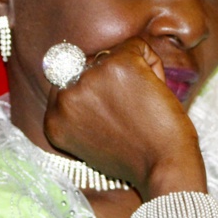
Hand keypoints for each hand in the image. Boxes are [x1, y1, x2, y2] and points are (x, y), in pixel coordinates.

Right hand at [42, 36, 206, 200]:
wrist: (164, 170)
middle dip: (111, 81)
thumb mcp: (90, 140)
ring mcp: (89, 78)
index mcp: (53, 118)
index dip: (96, 92)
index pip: (67, 81)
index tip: (112, 115)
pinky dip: (153, 67)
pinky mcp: (119, 65)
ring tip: (140, 106)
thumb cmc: (135, 159)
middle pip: (88, 64)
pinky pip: (138, 47)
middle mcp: (64, 96)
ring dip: (131, 74)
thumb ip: (80, 109)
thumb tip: (86, 68)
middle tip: (129, 114)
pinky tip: (154, 95)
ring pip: (112, 54)